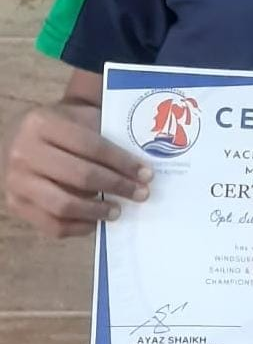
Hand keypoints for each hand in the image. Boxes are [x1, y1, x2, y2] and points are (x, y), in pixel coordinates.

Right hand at [2, 101, 152, 237]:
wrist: (24, 135)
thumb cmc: (62, 125)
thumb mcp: (80, 116)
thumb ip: (105, 134)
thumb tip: (140, 167)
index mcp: (42, 123)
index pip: (92, 146)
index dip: (122, 162)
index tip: (146, 174)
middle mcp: (24, 151)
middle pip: (80, 175)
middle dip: (117, 186)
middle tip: (141, 193)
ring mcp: (16, 181)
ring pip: (64, 204)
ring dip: (98, 211)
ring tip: (119, 210)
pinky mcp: (15, 204)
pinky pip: (51, 225)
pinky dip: (78, 227)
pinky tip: (96, 222)